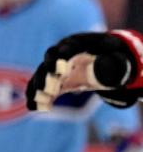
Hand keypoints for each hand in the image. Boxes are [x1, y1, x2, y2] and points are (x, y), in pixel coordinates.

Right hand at [26, 31, 141, 110]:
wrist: (103, 56)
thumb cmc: (111, 55)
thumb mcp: (117, 57)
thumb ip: (114, 63)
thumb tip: (105, 69)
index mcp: (78, 43)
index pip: (68, 47)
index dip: (62, 58)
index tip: (60, 70)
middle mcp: (62, 52)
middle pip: (49, 60)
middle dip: (46, 74)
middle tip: (46, 89)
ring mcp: (56, 65)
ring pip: (42, 74)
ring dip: (38, 87)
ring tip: (38, 102)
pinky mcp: (54, 79)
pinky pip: (42, 86)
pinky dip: (37, 96)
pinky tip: (34, 108)